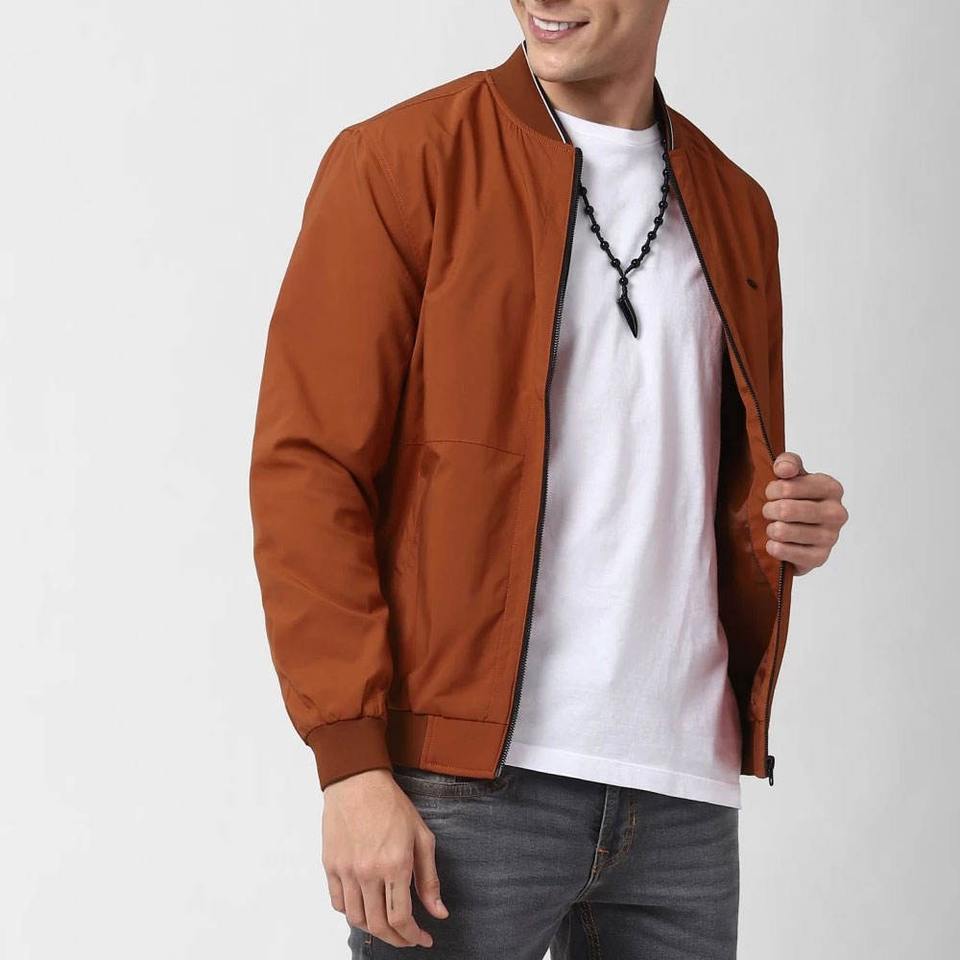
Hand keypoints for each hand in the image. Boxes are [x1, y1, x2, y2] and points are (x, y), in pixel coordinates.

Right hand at [322, 768, 448, 947]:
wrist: (357, 782)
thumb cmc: (392, 804)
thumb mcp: (421, 836)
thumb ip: (429, 878)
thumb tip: (439, 913)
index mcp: (395, 865)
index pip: (401, 918)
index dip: (413, 936)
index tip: (423, 939)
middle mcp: (369, 872)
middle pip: (379, 925)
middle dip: (397, 939)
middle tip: (408, 939)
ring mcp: (347, 871)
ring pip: (357, 919)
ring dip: (374, 930)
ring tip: (388, 926)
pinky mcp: (331, 866)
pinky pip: (338, 903)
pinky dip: (352, 914)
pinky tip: (365, 908)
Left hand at [762, 452, 847, 575]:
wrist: (804, 533)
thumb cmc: (797, 500)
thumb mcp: (793, 475)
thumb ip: (787, 463)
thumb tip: (784, 469)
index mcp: (832, 488)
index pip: (787, 487)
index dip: (772, 490)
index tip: (773, 494)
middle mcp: (836, 513)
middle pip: (784, 510)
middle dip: (769, 510)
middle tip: (770, 512)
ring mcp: (831, 537)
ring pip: (782, 531)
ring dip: (770, 529)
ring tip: (775, 527)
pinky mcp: (820, 558)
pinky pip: (784, 551)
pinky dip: (774, 547)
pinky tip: (777, 543)